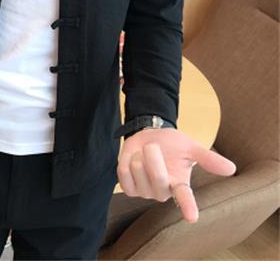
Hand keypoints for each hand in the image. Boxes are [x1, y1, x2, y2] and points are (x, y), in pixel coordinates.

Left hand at [117, 128, 236, 222]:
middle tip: (154, 147)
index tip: (192, 217)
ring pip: (138, 170)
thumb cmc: (171, 144)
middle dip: (153, 154)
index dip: (188, 206)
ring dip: (139, 154)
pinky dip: (126, 160)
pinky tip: (133, 160)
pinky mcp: (129, 188)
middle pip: (157, 176)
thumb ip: (207, 159)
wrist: (148, 137)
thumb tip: (231, 168)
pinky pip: (123, 173)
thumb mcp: (190, 147)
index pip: (185, 198)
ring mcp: (145, 192)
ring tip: (144, 154)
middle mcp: (163, 192)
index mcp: (180, 184)